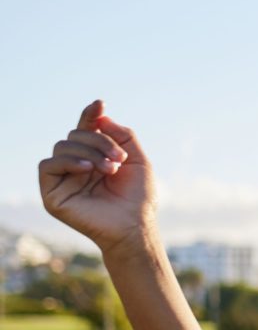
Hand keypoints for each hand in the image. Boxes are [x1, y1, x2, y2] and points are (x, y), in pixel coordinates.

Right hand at [39, 101, 154, 255]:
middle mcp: (76, 165)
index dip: (90, 115)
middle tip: (119, 159)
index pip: (86, 130)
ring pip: (62, 146)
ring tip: (109, 169)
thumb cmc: (138, 196)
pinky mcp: (51, 193)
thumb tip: (100, 115)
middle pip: (74, 135)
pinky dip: (68, 162)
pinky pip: (48, 165)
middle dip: (99, 141)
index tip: (100, 104)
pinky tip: (87, 169)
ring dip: (89, 152)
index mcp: (94, 156)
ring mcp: (62, 178)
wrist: (135, 225)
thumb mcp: (137, 159)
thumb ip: (122, 134)